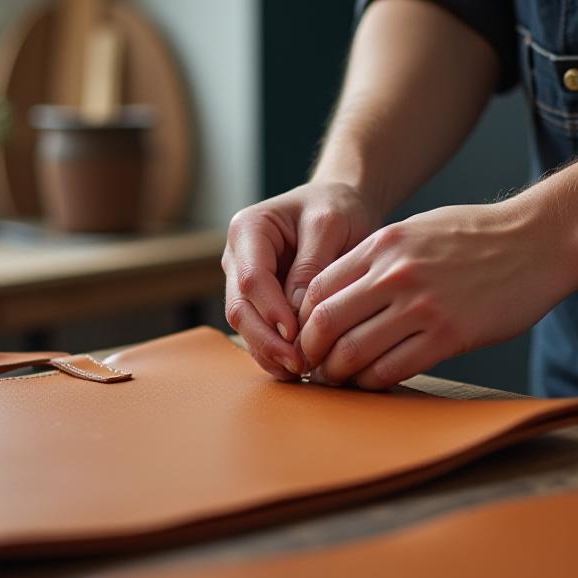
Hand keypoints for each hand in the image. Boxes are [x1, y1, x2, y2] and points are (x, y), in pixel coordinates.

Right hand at [222, 181, 380, 379]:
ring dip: (269, 352)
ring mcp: (243, 280)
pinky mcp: (259, 300)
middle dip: (267, 340)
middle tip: (300, 364)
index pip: (251, 278)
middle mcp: (238, 257)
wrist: (339, 205)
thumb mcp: (330, 225)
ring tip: (301, 371)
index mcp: (248, 229)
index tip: (297, 334)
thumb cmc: (337, 207)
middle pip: (240, 308)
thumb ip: (312, 265)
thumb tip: (296, 314)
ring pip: (245, 325)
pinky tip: (299, 367)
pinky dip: (276, 351)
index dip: (271, 311)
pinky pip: (260, 331)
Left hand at [295, 200, 577, 389]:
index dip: (302, 319)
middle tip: (311, 367)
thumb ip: (377, 259)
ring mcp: (422, 306)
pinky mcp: (449, 336)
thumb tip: (339, 295)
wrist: (539, 242)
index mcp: (383, 244)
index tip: (304, 336)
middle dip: (310, 352)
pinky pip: (392, 369)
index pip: (317, 288)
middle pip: (324, 322)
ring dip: (337, 373)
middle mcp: (395, 274)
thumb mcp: (417, 230)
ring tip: (338, 379)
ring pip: (353, 352)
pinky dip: (373, 382)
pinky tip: (372, 382)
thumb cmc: (478, 237)